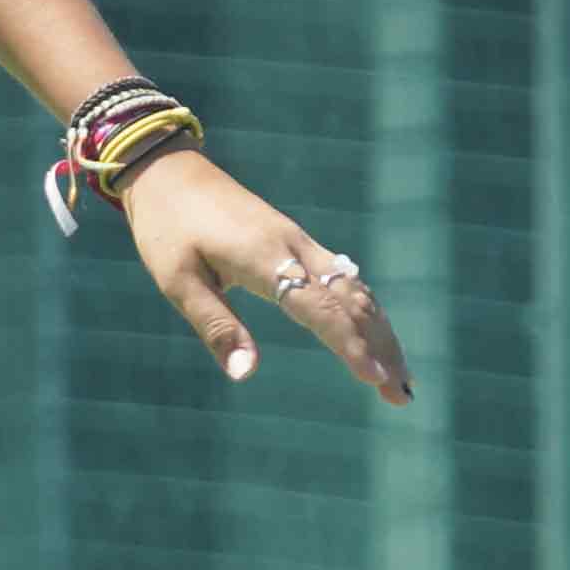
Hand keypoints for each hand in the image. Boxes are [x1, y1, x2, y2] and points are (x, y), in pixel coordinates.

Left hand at [117, 154, 412, 401]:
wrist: (170, 172)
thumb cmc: (168, 229)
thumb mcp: (178, 281)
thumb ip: (216, 326)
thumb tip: (245, 375)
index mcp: (267, 258)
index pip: (321, 309)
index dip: (350, 346)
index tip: (376, 379)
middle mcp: (296, 248)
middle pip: (354, 303)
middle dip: (382, 349)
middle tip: (401, 397)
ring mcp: (302, 243)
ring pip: (357, 291)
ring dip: (382, 333)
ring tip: (400, 378)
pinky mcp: (299, 242)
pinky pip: (347, 279)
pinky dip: (367, 311)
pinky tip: (376, 334)